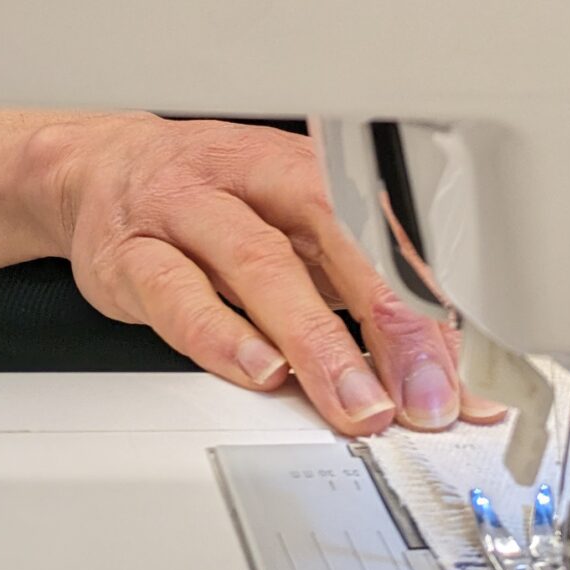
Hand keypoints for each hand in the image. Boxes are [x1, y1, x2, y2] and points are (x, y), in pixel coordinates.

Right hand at [29, 113, 500, 436]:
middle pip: (332, 234)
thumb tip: (443, 368)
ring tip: (359, 403)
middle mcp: (247, 178)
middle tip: (429, 392)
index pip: (384, 225)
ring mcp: (185, 212)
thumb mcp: (289, 225)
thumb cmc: (210, 200)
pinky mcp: (130, 256)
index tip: (474, 364)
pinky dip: (223, 336)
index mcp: (301, 166)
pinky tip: (261, 372)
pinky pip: (179, 294)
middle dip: (390, 317)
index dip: (434, 294)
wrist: (95, 170)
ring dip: (317, 340)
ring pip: (259, 266)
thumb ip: (358, 289)